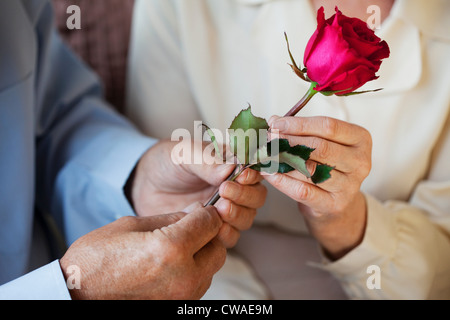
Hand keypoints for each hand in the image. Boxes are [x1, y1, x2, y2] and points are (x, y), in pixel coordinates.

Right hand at [60, 205, 225, 299]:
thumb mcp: (133, 225)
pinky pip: (199, 284)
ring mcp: (183, 297)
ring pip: (211, 268)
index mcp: (171, 249)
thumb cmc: (97, 259)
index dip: (206, 212)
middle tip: (189, 228)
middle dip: (207, 235)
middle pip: (218, 248)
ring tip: (176, 248)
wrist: (77, 295)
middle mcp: (184, 277)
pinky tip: (171, 265)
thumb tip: (196, 212)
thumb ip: (171, 218)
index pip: (210, 222)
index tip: (197, 212)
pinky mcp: (178, 307)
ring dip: (201, 254)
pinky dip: (193, 271)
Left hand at [128, 140, 266, 247]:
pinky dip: (226, 234)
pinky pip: (230, 237)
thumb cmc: (167, 162)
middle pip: (256, 197)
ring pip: (246, 218)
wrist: (143, 185)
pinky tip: (214, 228)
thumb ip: (207, 160)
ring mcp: (224, 210)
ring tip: (218, 209)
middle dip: (244, 196)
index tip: (240, 176)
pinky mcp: (212, 229)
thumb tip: (231, 169)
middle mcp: (234, 188)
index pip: (255, 171)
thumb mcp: (184, 153)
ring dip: (237, 216)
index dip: (252, 176)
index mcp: (232, 164)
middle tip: (223, 192)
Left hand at [265, 116, 371, 259]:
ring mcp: (349, 186)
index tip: (275, 123)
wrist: (335, 204)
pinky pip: (303, 190)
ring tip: (264, 154)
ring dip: (282, 160)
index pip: (328, 126)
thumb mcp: (323, 143)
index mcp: (361, 139)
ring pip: (310, 169)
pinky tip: (268, 173)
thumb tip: (274, 121)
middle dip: (289, 141)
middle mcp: (360, 162)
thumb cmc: (326, 165)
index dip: (299, 124)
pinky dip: (281, 180)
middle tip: (267, 139)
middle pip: (320, 147)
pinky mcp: (334, 204)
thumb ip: (302, 131)